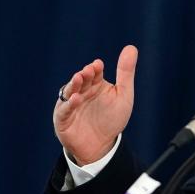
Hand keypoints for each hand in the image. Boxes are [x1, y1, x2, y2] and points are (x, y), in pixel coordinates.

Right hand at [53, 45, 137, 164]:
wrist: (102, 146)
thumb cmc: (112, 119)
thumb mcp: (123, 95)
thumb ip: (126, 73)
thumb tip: (131, 47)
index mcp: (95, 84)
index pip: (94, 73)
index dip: (95, 68)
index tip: (98, 64)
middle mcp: (81, 92)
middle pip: (81, 80)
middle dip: (84, 75)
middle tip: (88, 70)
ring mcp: (70, 104)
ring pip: (70, 92)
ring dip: (74, 85)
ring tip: (79, 78)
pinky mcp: (63, 119)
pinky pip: (64, 110)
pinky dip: (69, 104)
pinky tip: (76, 99)